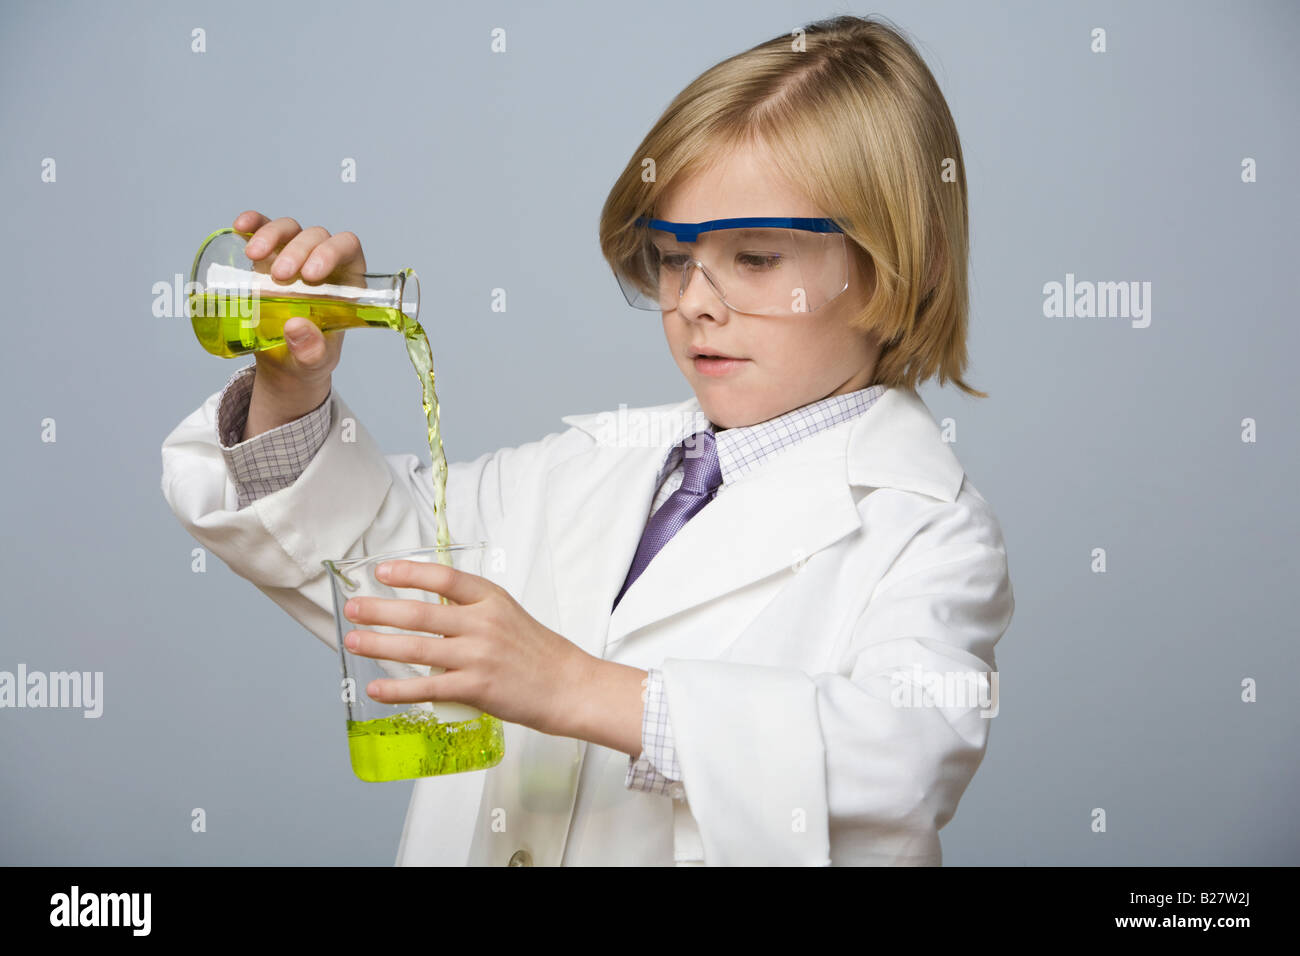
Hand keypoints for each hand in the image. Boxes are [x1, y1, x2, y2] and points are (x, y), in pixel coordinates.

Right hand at [233, 210, 364, 436]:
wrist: (282, 362)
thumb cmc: (308, 357)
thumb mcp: (313, 363)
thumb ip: (311, 350)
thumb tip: (297, 327)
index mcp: (347, 282)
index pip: (349, 249)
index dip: (332, 252)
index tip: (311, 275)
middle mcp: (323, 263)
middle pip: (316, 237)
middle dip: (298, 251)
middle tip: (279, 278)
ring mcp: (294, 256)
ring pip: (289, 229)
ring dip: (272, 235)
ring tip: (254, 257)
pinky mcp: (268, 257)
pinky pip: (263, 229)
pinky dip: (253, 224)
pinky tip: (240, 227)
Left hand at [340, 559, 597, 738]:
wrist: (568, 686)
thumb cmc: (538, 652)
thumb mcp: (508, 614)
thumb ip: (471, 608)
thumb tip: (427, 607)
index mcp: (492, 600)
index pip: (444, 578)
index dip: (409, 572)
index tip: (382, 572)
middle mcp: (483, 624)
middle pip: (421, 613)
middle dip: (380, 610)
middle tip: (353, 608)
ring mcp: (478, 656)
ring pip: (417, 649)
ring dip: (379, 645)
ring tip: (353, 642)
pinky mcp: (476, 688)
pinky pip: (427, 687)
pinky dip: (397, 688)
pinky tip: (376, 688)